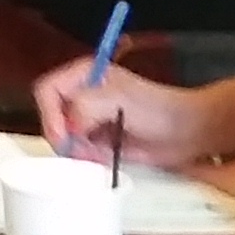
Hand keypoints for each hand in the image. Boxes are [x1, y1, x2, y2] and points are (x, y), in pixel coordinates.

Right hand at [33, 59, 212, 166]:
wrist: (186, 132)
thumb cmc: (156, 109)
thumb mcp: (117, 99)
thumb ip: (85, 107)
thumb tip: (68, 129)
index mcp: (83, 75)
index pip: (47, 91)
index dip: (49, 113)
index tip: (63, 136)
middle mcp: (81, 95)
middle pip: (51, 117)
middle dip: (65, 136)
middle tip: (84, 150)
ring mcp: (89, 119)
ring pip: (64, 138)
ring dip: (78, 150)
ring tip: (100, 154)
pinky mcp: (98, 140)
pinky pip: (79, 152)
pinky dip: (87, 159)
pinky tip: (104, 159)